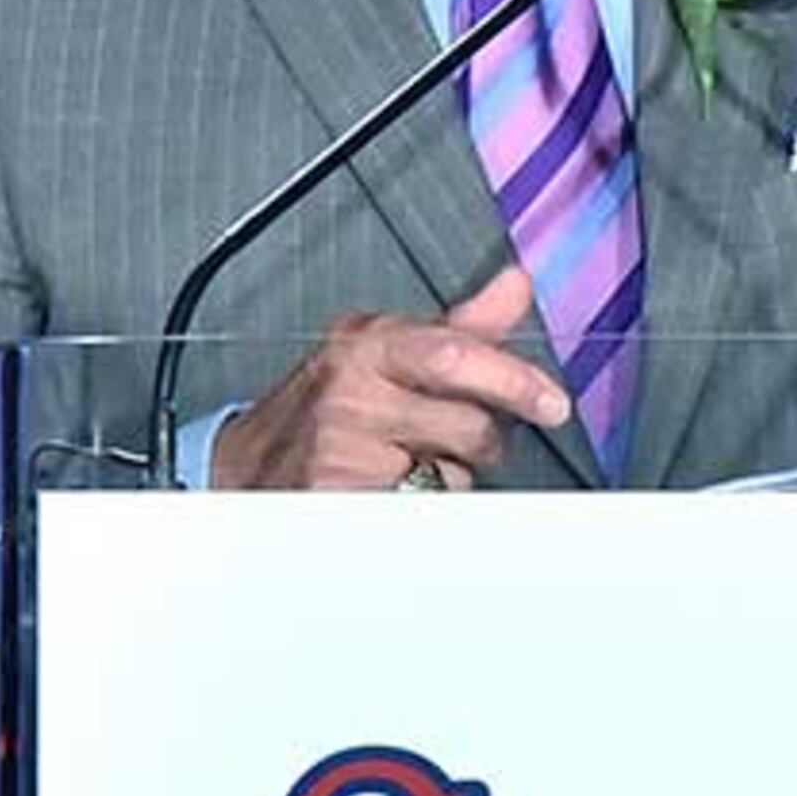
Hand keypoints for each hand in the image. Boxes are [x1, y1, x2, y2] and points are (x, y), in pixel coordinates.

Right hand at [207, 264, 573, 490]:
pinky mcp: (337, 498)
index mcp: (369, 343)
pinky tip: (390, 491)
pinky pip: (421, 510)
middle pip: (468, 423)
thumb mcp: (388, 354)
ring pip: (451, 475)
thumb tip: (516, 285)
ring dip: (448, 479)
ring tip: (407, 463)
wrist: (244, 467)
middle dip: (482, 442)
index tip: (552, 403)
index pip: (454, 353)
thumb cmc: (326, 410)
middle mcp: (351, 389)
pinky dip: (421, 508)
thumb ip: (462, 325)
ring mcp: (340, 445)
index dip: (513, 380)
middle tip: (456, 442)